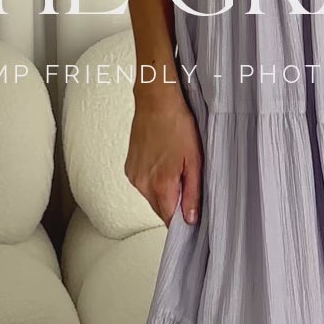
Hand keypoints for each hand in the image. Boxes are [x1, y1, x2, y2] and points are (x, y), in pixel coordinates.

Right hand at [125, 91, 201, 224]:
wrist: (156, 103)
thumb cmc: (177, 125)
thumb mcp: (194, 161)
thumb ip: (192, 193)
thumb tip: (191, 218)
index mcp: (159, 185)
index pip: (169, 220)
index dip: (182, 221)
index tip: (192, 217)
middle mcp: (142, 184)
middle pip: (160, 210)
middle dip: (175, 204)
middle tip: (188, 185)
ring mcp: (133, 176)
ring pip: (152, 197)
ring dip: (164, 192)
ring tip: (175, 169)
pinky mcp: (129, 168)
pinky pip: (144, 185)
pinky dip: (154, 181)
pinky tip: (163, 163)